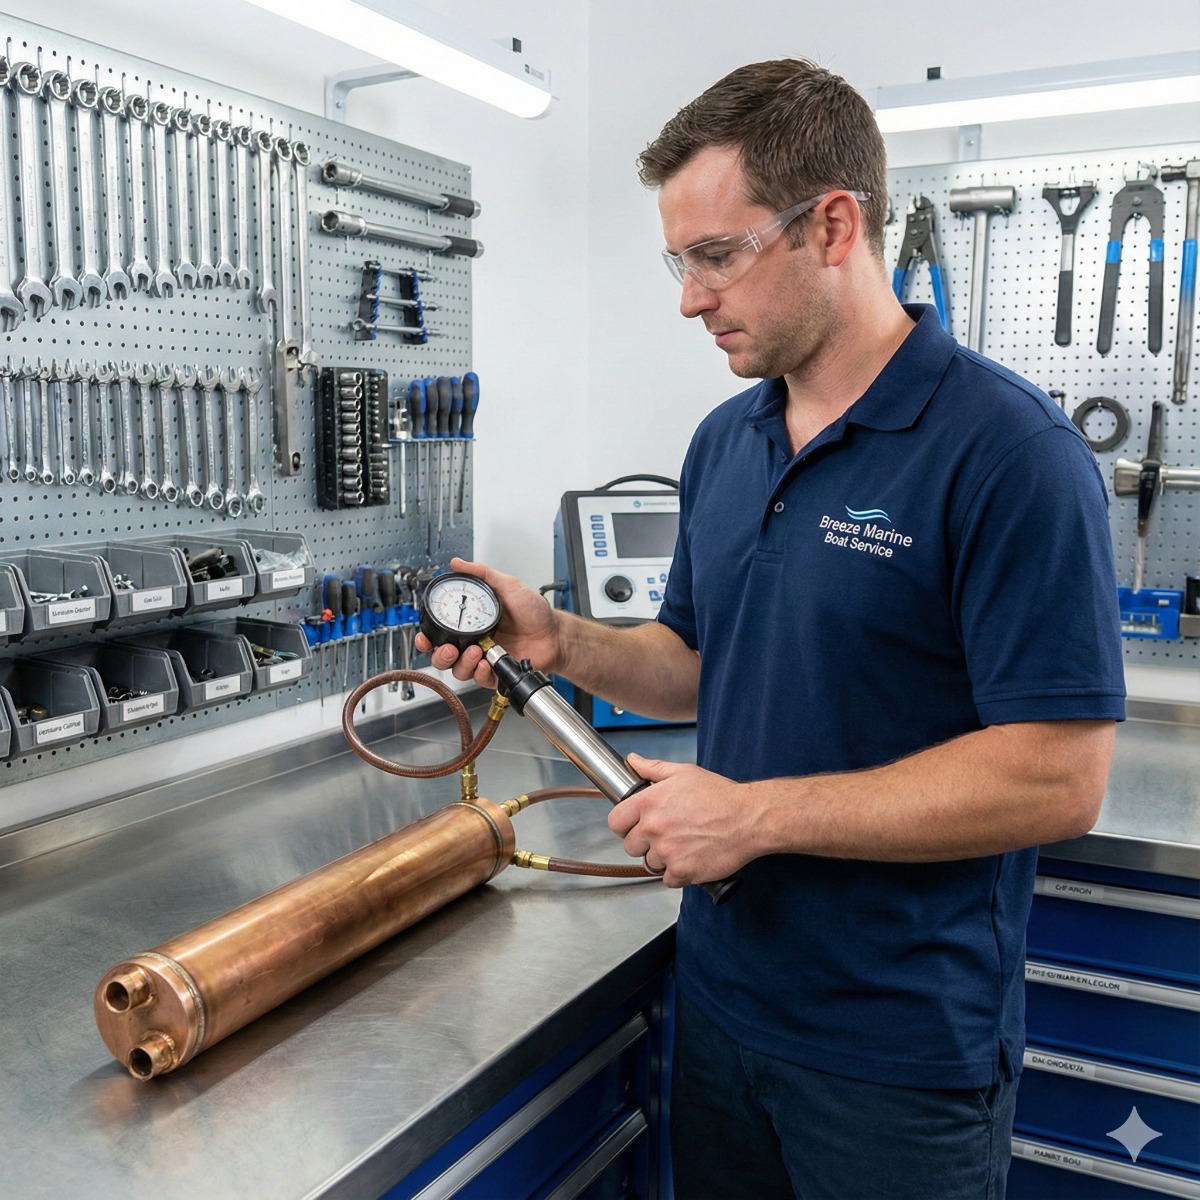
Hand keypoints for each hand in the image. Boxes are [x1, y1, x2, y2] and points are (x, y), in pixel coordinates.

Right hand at [414, 557, 560, 687]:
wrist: (554, 633)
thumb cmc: (534, 611)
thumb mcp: (507, 585)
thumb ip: (482, 574)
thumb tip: (458, 563)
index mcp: (471, 623)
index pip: (441, 632)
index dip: (427, 637)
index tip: (425, 636)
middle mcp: (474, 642)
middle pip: (443, 656)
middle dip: (440, 655)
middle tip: (449, 649)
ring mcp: (484, 658)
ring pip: (458, 670)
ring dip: (461, 663)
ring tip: (475, 652)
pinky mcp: (496, 673)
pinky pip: (479, 679)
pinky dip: (479, 673)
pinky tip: (486, 663)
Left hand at [607, 753, 755, 887]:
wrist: (748, 818)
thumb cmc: (720, 796)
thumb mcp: (684, 772)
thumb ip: (653, 768)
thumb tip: (633, 760)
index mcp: (650, 803)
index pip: (615, 822)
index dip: (624, 825)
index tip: (633, 826)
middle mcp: (654, 828)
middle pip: (630, 847)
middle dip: (645, 843)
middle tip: (664, 836)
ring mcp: (667, 852)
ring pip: (650, 864)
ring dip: (662, 859)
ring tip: (681, 846)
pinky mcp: (682, 871)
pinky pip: (668, 879)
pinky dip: (678, 873)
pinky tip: (690, 858)